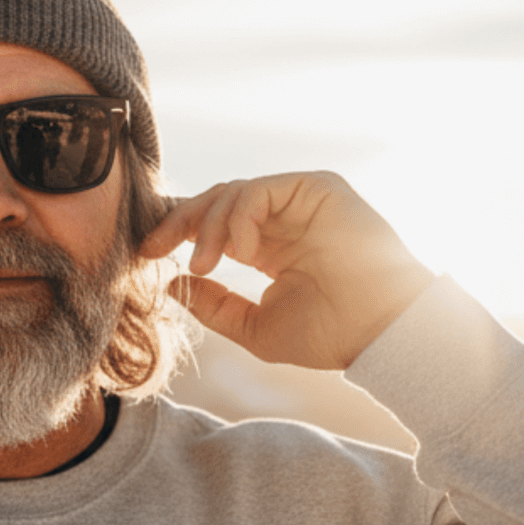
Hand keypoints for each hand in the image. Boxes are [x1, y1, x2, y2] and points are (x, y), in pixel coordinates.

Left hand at [143, 171, 435, 369]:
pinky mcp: (317, 188)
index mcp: (269, 246)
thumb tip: (171, 284)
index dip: (176, 233)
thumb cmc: (327, 335)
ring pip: (232, 194)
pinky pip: (260, 191)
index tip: (146, 254)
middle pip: (215, 201)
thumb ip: (213, 305)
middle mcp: (283, 219)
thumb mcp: (254, 327)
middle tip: (154, 248)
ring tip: (205, 265)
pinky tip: (237, 252)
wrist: (378, 334)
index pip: (212, 225)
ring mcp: (300, 200)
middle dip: (179, 222)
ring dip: (208, 227)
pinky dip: (238, 217)